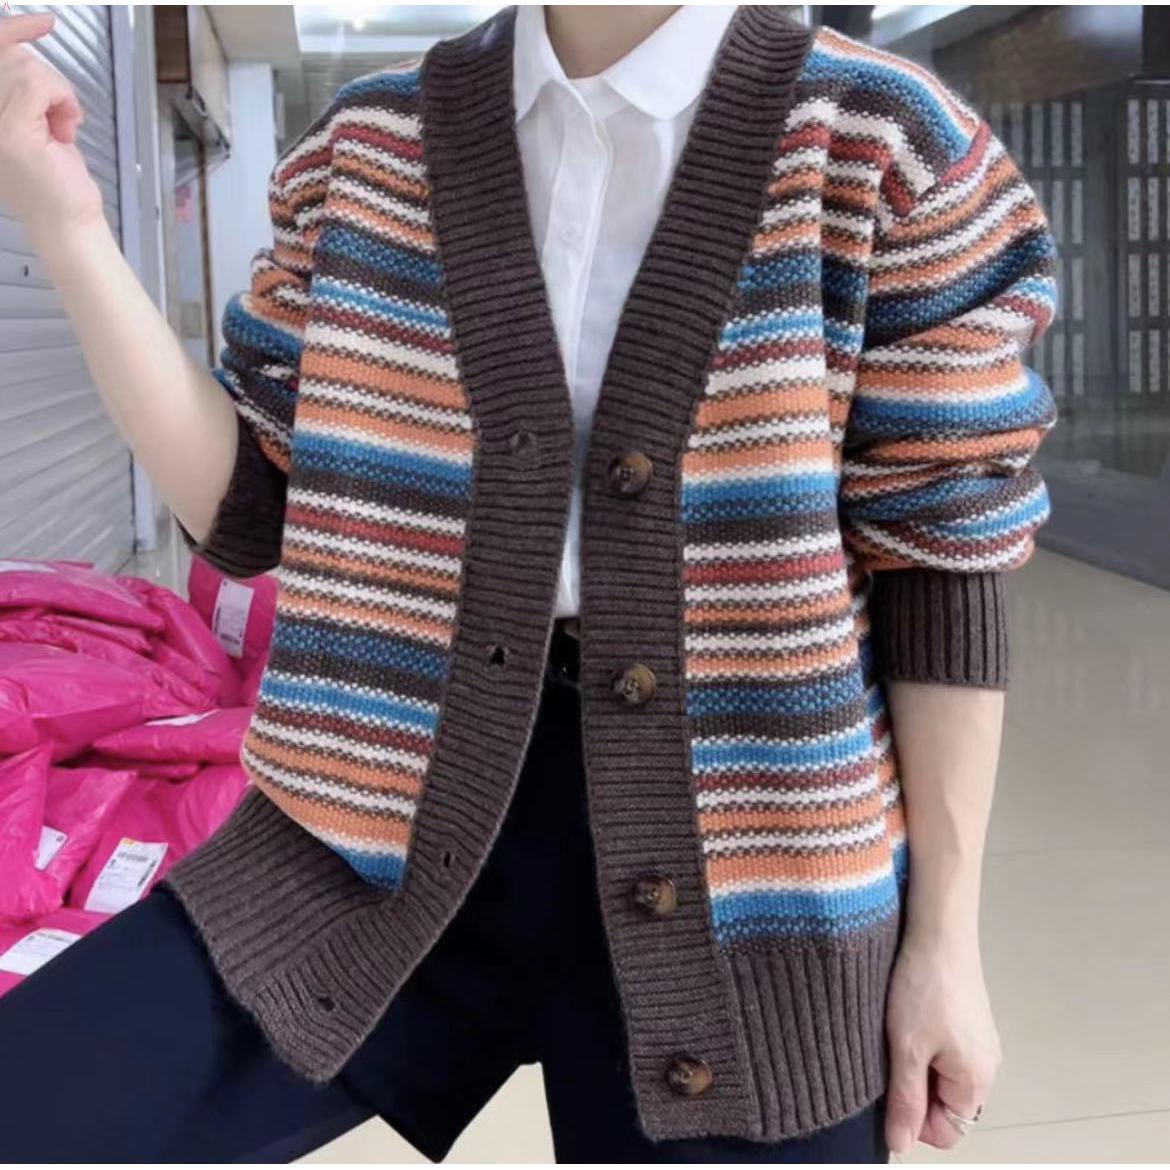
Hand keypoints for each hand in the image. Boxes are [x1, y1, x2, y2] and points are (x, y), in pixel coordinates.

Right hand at [0, 12, 103, 247]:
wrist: (68, 223)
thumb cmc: (55, 180)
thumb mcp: (34, 120)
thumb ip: (22, 86)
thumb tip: (19, 35)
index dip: (11, 29)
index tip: (45, 22)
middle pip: (10, 56)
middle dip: (47, 79)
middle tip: (60, 118)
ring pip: (29, 69)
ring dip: (59, 95)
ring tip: (61, 130)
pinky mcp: (12, 132)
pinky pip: (42, 85)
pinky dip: (64, 100)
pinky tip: (66, 129)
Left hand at [884, 932, 1000, 1153]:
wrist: (938, 931)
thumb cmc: (923, 987)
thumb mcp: (906, 1049)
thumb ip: (905, 1101)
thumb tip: (901, 1146)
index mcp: (976, 1081)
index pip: (947, 1132)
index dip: (914, 1121)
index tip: (890, 1090)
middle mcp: (986, 1066)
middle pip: (945, 1105)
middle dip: (914, 1089)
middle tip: (891, 1056)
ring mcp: (979, 1041)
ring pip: (941, 1075)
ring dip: (916, 1064)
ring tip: (898, 1034)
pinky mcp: (968, 1019)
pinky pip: (945, 1050)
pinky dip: (923, 1043)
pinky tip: (908, 1018)